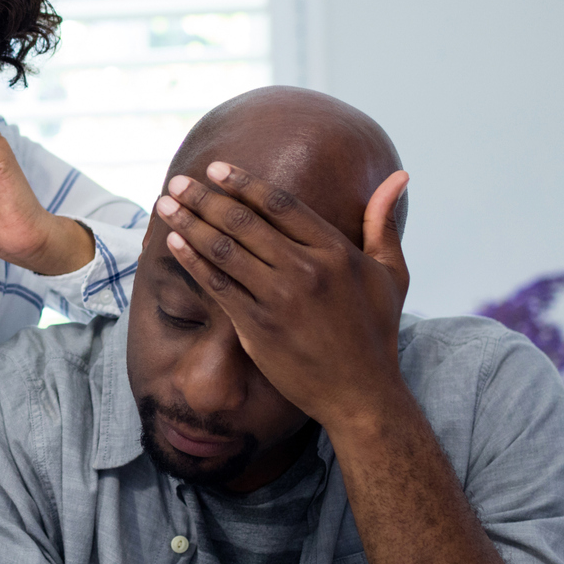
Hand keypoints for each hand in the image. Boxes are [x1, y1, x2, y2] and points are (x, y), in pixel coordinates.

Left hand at [153, 161, 410, 431]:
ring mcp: (279, 299)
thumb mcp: (391, 274)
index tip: (216, 168)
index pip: (280, 204)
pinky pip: (218, 286)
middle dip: (205, 198)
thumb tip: (398, 177)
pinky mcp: (258, 327)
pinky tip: (174, 243)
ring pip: (224, 250)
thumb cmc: (377, 332)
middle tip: (178, 183)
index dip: (244, 183)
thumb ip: (383, 223)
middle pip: (244, 222)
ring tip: (165, 205)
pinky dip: (193, 261)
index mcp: (336, 251)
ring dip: (190, 223)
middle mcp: (306, 270)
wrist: (361, 395)